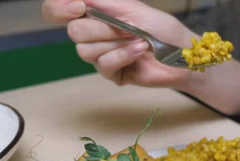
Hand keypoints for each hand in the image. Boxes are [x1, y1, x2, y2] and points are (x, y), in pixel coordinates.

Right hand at [42, 0, 195, 86]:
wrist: (183, 54)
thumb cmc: (163, 29)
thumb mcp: (132, 7)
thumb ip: (102, 1)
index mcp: (95, 14)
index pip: (56, 10)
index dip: (58, 8)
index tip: (78, 7)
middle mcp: (94, 35)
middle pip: (74, 31)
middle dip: (103, 28)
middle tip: (127, 28)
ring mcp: (102, 55)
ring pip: (86, 51)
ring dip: (117, 43)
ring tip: (139, 40)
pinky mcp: (113, 74)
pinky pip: (103, 65)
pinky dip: (123, 55)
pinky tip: (140, 51)